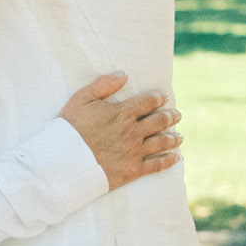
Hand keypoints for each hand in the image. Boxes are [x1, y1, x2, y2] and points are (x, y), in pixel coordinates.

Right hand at [59, 71, 182, 188]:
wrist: (66, 161)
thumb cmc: (70, 129)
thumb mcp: (81, 99)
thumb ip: (103, 85)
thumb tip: (123, 75)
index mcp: (123, 113)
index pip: (149, 102)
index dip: (159, 98)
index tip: (165, 97)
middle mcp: (133, 131)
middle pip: (160, 121)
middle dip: (171, 117)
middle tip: (177, 115)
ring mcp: (135, 151)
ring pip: (162, 142)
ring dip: (173, 138)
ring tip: (179, 137)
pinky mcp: (133, 170)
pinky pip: (157, 165)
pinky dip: (168, 160)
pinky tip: (176, 158)